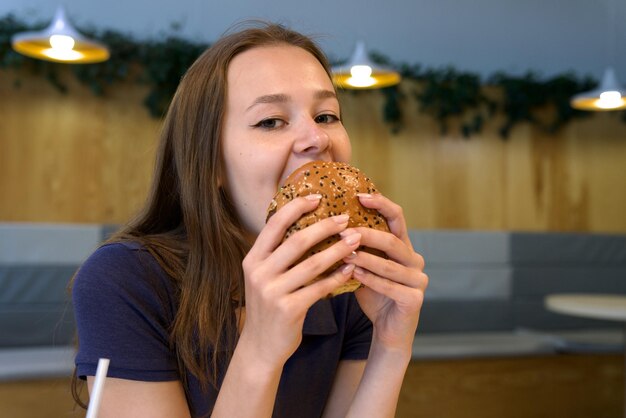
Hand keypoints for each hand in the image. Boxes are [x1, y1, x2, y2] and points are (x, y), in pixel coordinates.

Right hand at [239, 194, 360, 369]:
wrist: (260, 347)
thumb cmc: (268, 306)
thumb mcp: (264, 277)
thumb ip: (277, 253)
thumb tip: (304, 222)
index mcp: (252, 259)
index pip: (274, 223)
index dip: (296, 207)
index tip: (318, 196)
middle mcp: (259, 272)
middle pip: (296, 241)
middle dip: (324, 226)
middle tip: (345, 218)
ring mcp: (271, 292)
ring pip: (312, 264)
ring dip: (337, 250)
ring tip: (355, 240)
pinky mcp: (288, 310)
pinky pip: (319, 288)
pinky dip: (337, 276)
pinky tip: (351, 269)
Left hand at [344, 193, 427, 352]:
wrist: (388, 331)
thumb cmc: (372, 294)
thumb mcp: (363, 266)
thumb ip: (355, 247)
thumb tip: (325, 223)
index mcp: (404, 247)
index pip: (397, 217)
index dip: (381, 203)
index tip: (359, 195)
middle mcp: (415, 260)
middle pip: (392, 239)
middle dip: (367, 233)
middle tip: (343, 230)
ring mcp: (418, 280)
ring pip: (390, 264)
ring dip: (365, 257)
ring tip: (343, 252)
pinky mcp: (415, 300)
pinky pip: (391, 286)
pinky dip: (371, 279)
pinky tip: (353, 273)